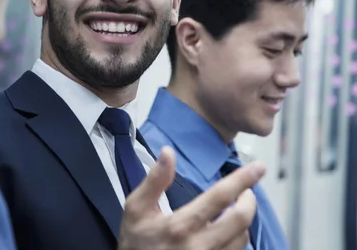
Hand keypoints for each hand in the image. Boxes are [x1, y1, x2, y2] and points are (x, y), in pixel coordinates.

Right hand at [118, 146, 264, 249]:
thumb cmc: (135, 242)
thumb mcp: (136, 208)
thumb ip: (154, 180)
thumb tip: (168, 152)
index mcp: (181, 226)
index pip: (220, 197)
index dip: (242, 179)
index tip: (257, 167)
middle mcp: (200, 246)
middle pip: (240, 219)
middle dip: (249, 200)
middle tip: (246, 191)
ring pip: (242, 238)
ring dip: (243, 220)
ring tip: (234, 209)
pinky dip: (237, 237)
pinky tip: (227, 230)